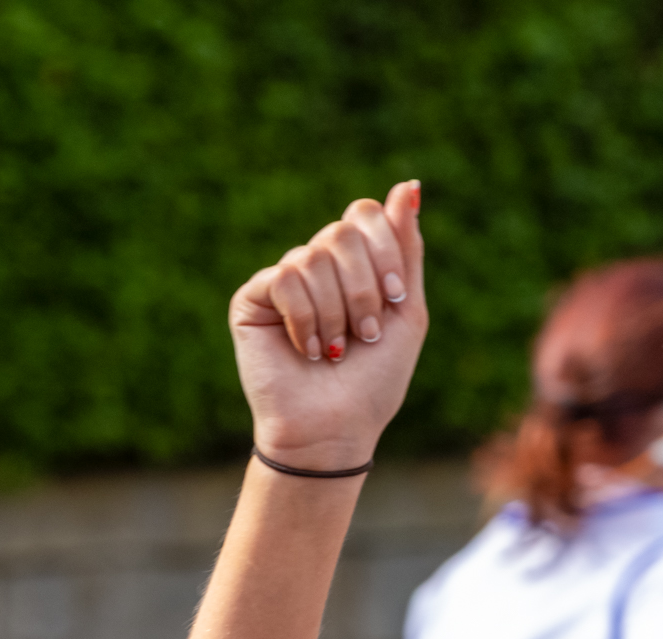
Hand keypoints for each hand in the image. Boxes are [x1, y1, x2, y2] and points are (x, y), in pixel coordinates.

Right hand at [230, 181, 426, 471]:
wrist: (335, 428)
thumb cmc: (374, 380)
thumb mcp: (406, 312)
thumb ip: (406, 250)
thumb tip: (408, 185)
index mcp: (354, 265)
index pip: (365, 215)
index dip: (385, 251)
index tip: (394, 300)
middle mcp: (317, 265)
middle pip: (343, 232)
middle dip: (365, 288)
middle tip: (365, 334)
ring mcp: (283, 279)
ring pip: (315, 257)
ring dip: (337, 312)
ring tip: (335, 350)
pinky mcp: (253, 298)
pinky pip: (286, 278)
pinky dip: (307, 319)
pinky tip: (309, 350)